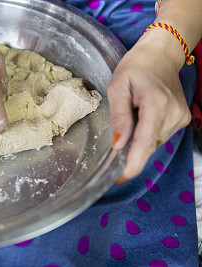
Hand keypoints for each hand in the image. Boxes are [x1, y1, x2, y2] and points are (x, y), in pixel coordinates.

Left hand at [108, 29, 190, 178]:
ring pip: (154, 142)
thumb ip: (120, 117)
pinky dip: (147, 133)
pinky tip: (143, 116)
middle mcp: (174, 113)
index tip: (123, 176)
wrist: (161, 55)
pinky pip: (159, 135)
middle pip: (149, 145)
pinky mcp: (182, 119)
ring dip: (139, 138)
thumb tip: (119, 144)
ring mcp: (181, 117)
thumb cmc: (136, 67)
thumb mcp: (118, 87)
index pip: (146, 140)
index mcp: (156, 103)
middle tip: (119, 136)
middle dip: (131, 149)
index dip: (134, 161)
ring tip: (134, 113)